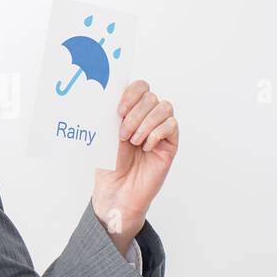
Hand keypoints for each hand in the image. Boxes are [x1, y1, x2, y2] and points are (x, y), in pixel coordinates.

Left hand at [92, 80, 177, 249]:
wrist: (116, 189)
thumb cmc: (109, 163)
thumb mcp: (105, 134)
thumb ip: (110, 112)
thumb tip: (111, 94)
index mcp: (131, 110)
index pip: (140, 86)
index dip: (131, 94)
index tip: (118, 110)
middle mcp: (147, 116)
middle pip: (151, 96)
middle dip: (135, 114)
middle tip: (123, 135)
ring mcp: (160, 129)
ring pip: (164, 108)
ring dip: (146, 124)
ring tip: (134, 142)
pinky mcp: (170, 143)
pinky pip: (171, 126)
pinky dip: (157, 134)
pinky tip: (146, 147)